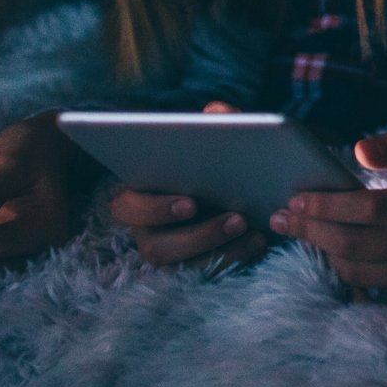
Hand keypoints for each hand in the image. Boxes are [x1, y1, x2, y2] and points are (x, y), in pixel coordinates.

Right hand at [107, 102, 267, 272]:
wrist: (242, 184)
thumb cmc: (218, 160)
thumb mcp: (221, 140)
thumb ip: (219, 124)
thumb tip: (215, 112)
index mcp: (141, 197)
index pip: (126, 208)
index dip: (152, 209)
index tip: (190, 202)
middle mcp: (149, 231)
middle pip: (156, 247)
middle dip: (198, 235)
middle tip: (237, 218)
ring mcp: (170, 255)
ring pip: (183, 267)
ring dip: (219, 248)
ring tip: (251, 226)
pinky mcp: (194, 269)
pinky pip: (209, 274)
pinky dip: (236, 257)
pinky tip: (260, 239)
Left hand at [271, 128, 386, 299]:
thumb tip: (359, 152)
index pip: (371, 209)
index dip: (329, 206)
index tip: (296, 200)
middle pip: (357, 244)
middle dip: (312, 231)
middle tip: (282, 218)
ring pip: (358, 269)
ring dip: (321, 251)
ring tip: (299, 232)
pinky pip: (368, 284)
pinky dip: (339, 268)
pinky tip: (323, 251)